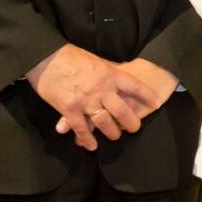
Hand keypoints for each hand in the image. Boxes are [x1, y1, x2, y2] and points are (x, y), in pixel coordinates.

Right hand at [27, 44, 159, 151]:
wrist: (45, 56)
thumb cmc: (70, 55)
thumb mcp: (96, 60)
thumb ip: (108, 72)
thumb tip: (120, 77)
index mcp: (110, 74)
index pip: (135, 87)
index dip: (147, 96)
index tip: (156, 103)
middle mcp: (102, 89)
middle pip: (123, 111)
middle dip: (131, 122)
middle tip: (135, 128)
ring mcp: (86, 100)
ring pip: (105, 122)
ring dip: (112, 132)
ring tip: (115, 136)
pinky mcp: (69, 109)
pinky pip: (81, 129)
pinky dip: (87, 139)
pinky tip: (91, 146)